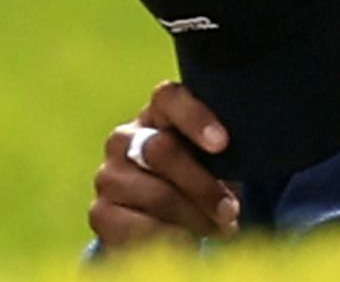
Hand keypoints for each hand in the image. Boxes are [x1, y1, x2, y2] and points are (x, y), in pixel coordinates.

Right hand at [88, 81, 240, 250]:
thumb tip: (238, 155)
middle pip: (161, 150)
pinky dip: (172, 237)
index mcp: (158, 113)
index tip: (222, 144)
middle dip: (202, 185)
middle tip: (230, 210)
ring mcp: (108, 175)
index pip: (169, 97)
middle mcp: (126, 138)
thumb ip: (222, 147)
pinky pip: (138, 227)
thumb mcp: (216, 159)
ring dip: (194, 216)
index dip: (195, 118)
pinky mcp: (101, 212)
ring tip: (218, 228)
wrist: (170, 224)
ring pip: (156, 194)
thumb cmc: (203, 178)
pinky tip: (188, 241)